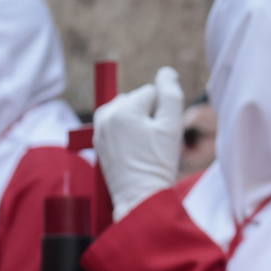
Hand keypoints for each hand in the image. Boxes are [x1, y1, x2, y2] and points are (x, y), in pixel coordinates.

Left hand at [94, 66, 183, 219]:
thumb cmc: (158, 162)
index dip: (165, 112)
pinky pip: (119, 125)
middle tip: (155, 143)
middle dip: (150, 115)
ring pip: (129, 112)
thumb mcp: (172, 125)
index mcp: (122, 108)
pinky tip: (135, 150)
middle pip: (139, 100)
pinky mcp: (99, 142)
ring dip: (139, 122)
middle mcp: (106, 115)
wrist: (140, 198)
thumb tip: (166, 72)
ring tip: (144, 147)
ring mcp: (99, 129)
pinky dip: (129, 132)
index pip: (153, 92)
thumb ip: (171, 92)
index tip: (163, 135)